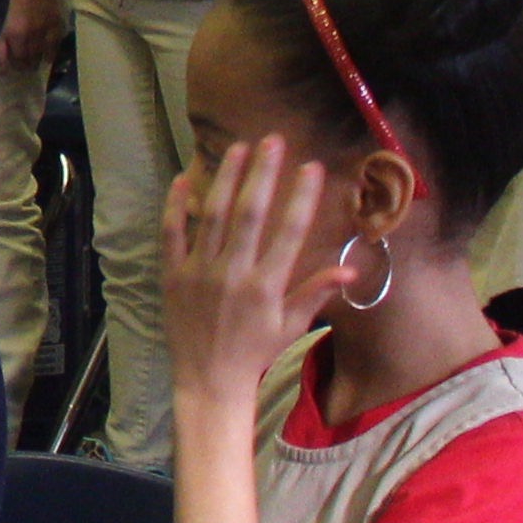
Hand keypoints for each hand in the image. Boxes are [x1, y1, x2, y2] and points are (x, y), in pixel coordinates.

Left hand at [0, 0, 62, 74]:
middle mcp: (30, 34)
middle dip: (23, 65)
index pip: (13, 60)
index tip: (9, 67)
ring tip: (31, 62)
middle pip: (28, 60)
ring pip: (41, 55)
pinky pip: (55, 46)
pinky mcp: (56, 24)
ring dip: (35, 60)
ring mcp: (45, 29)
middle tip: (20, 65)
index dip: (11, 66)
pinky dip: (51, 54)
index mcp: (13, 32)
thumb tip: (1, 62)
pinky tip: (46, 57)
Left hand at [161, 136, 341, 412]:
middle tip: (272, 141)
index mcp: (266, 286)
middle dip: (262, 173)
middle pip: (248, 213)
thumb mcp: (291, 326)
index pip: (288, 231)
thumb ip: (316, 291)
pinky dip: (176, 206)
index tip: (311, 167)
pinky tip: (184, 178)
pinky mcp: (172, 276)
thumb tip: (350, 268)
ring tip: (237, 147)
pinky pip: (172, 234)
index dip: (301, 196)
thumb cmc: (256, 352)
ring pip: (212, 215)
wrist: (209, 381)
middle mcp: (232, 274)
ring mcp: (198, 272)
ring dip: (225, 178)